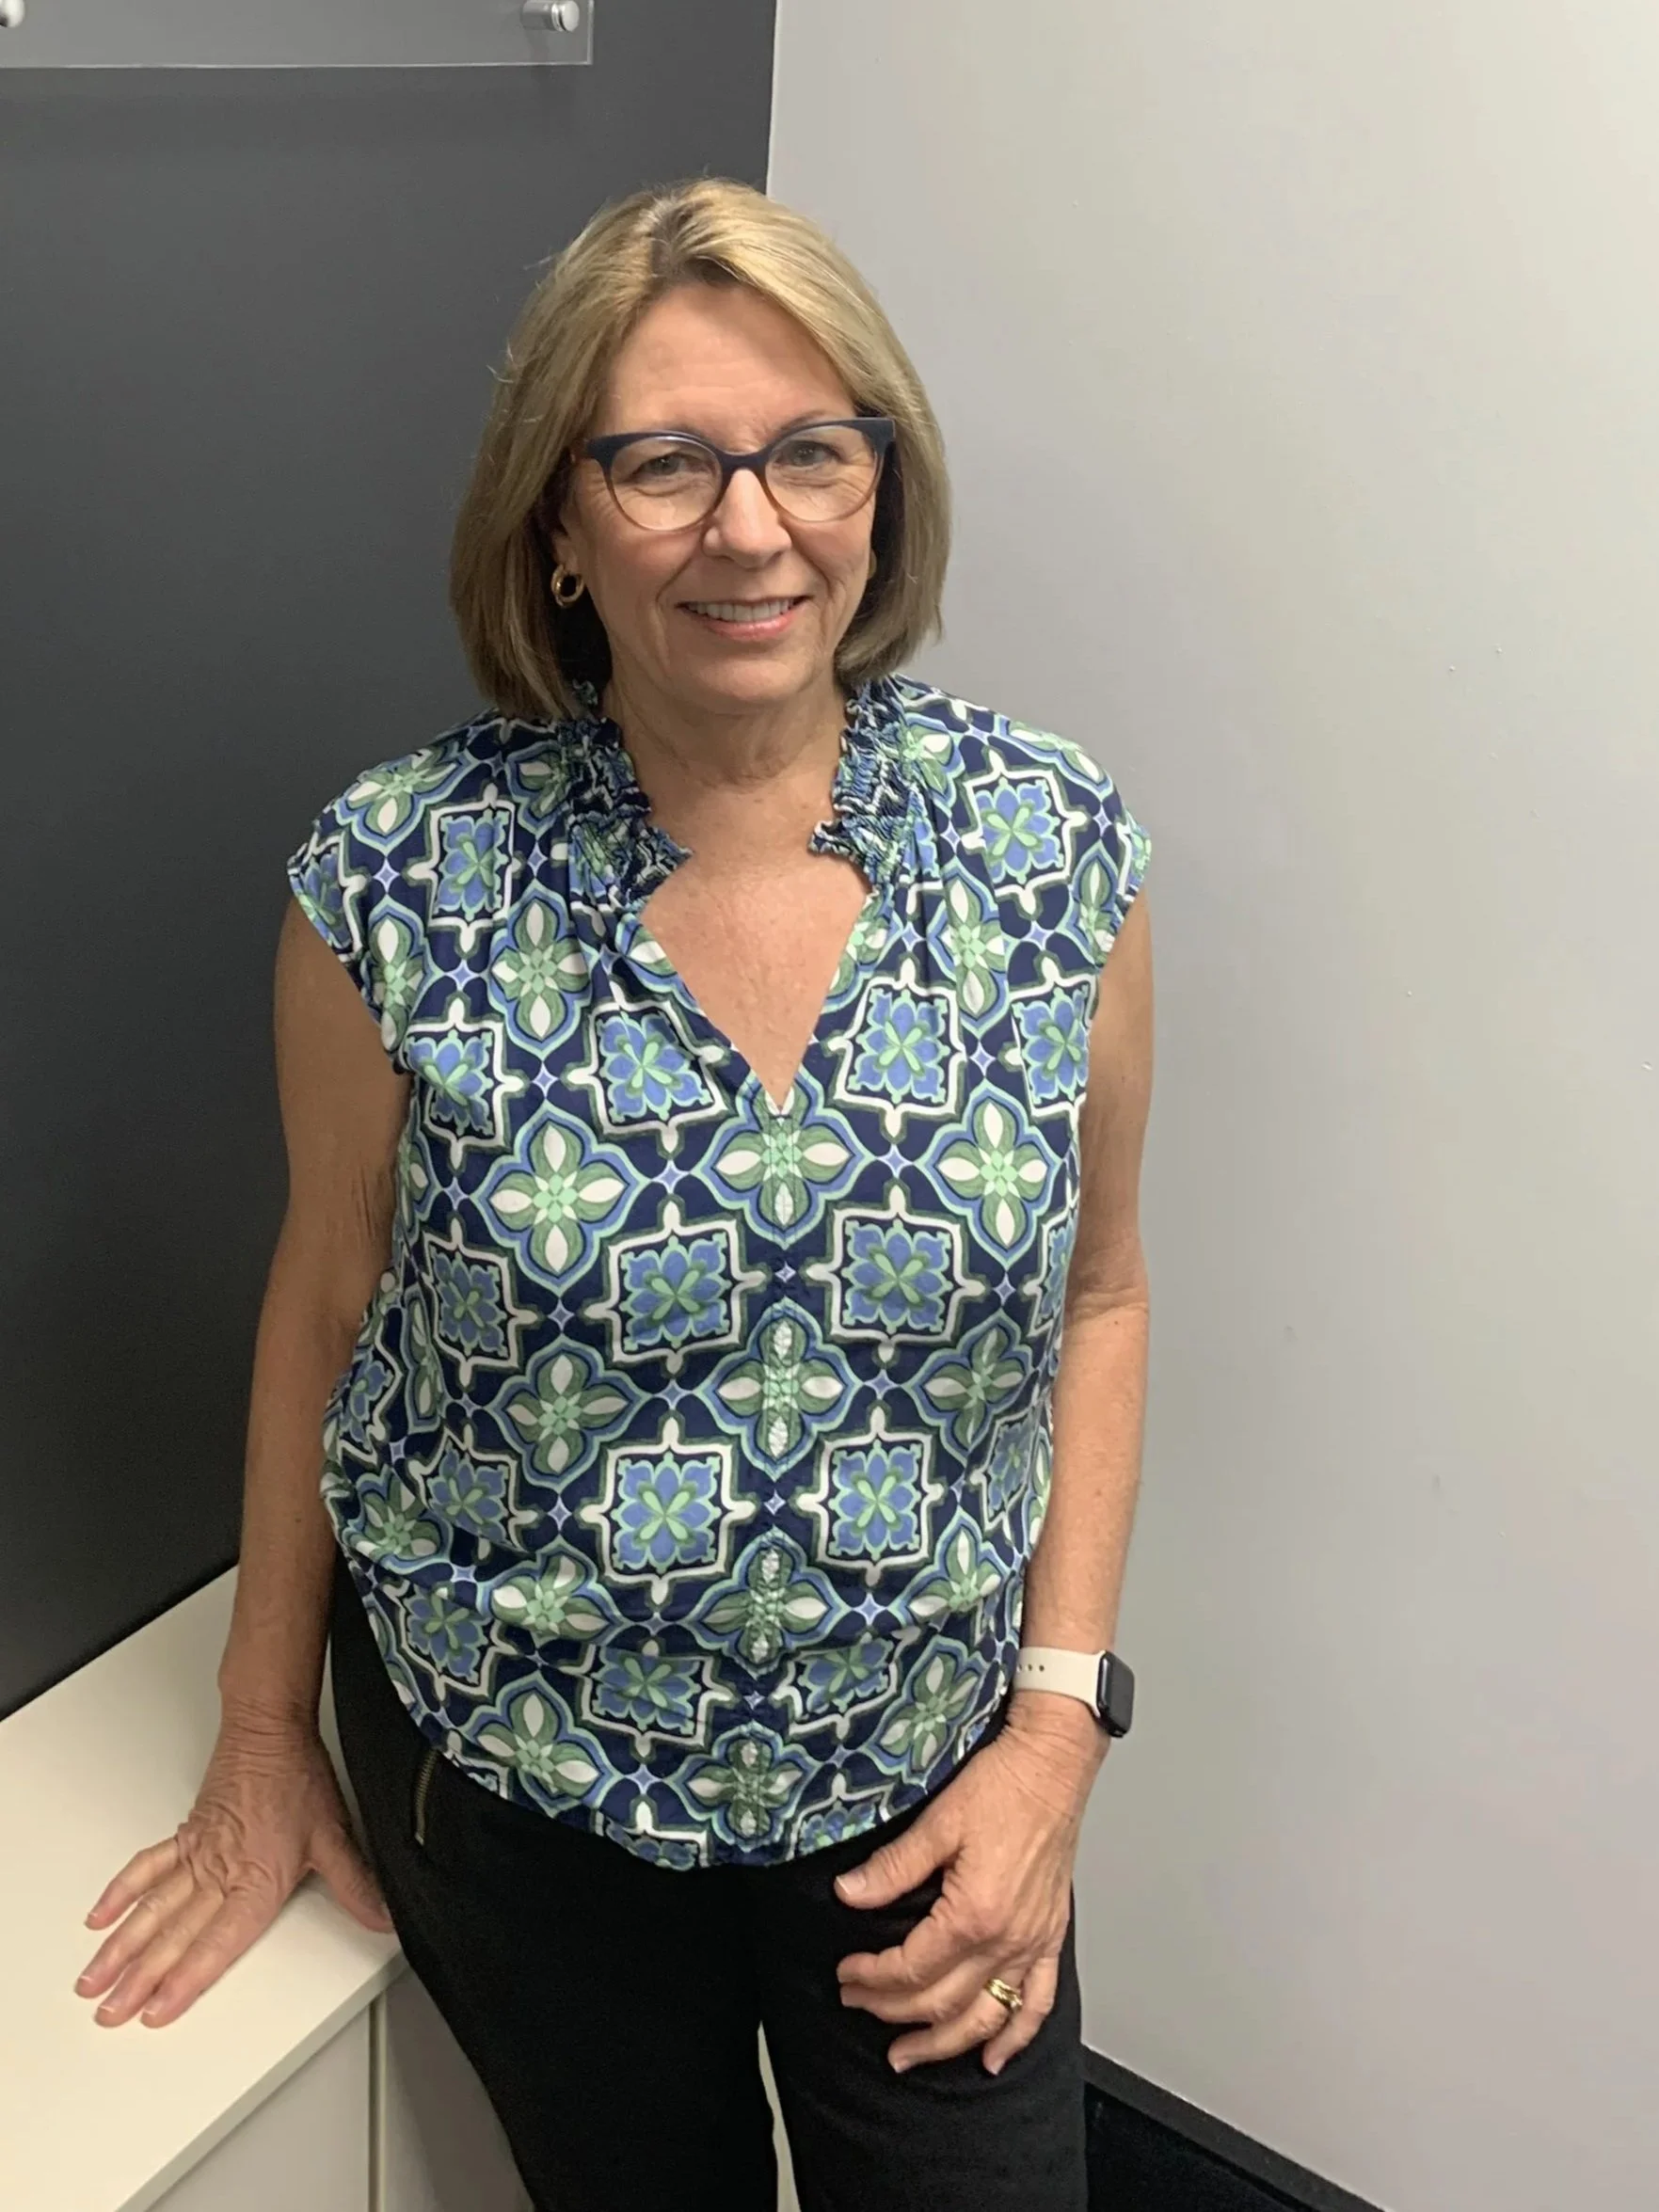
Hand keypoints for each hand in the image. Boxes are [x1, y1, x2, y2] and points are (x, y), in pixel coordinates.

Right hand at [75, 1714, 391, 2027]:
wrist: (269, 1729)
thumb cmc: (297, 1778)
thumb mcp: (335, 1837)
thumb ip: (356, 1886)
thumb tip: (385, 1917)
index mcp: (256, 1881)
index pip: (216, 1944)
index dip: (185, 1981)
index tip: (156, 2012)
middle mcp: (220, 1873)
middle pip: (173, 1936)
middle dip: (138, 1980)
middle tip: (109, 2012)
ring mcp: (197, 1856)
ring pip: (151, 1909)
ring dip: (120, 1947)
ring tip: (92, 1980)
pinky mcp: (186, 1836)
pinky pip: (147, 1868)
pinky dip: (121, 1893)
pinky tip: (100, 1917)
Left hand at [835, 1693, 1105, 2073]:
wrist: (1053, 1765)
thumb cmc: (1002, 1785)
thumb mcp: (937, 1822)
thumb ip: (892, 1868)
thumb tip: (847, 1894)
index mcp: (975, 1914)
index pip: (912, 1968)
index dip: (872, 1978)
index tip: (846, 1975)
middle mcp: (1008, 1939)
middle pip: (943, 2001)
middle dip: (892, 2011)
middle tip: (857, 2005)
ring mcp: (1033, 1943)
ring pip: (987, 2017)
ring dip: (945, 2045)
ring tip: (908, 2057)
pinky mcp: (1051, 1936)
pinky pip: (1038, 2003)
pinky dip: (1016, 2036)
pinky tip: (993, 2058)